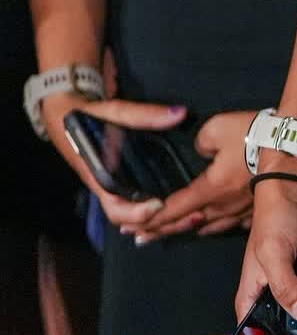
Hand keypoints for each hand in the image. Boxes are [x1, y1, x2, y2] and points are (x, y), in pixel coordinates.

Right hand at [39, 91, 186, 234]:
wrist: (64, 116)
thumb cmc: (85, 117)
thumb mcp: (112, 111)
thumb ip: (143, 115)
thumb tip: (179, 114)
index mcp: (99, 177)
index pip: (116, 208)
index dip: (137, 213)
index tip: (160, 205)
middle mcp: (107, 188)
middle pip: (130, 220)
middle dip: (159, 222)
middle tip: (192, 216)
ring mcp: (115, 188)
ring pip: (136, 216)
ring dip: (161, 220)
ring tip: (193, 216)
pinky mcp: (123, 182)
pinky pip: (139, 203)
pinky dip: (158, 210)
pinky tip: (182, 208)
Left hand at [136, 109, 256, 242]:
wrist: (295, 148)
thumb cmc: (256, 135)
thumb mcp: (217, 128)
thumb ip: (200, 142)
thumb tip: (200, 152)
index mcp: (210, 188)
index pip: (173, 209)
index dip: (151, 220)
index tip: (132, 229)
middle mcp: (223, 205)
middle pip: (185, 223)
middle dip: (160, 231)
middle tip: (139, 238)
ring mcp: (241, 211)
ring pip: (207, 227)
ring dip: (185, 230)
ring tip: (169, 234)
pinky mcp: (256, 210)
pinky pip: (229, 224)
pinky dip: (213, 227)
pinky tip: (209, 228)